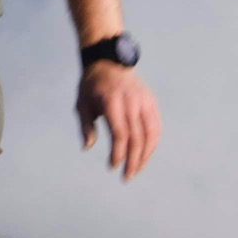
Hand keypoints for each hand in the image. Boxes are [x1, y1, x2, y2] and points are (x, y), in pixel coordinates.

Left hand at [77, 61, 158, 179]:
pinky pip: (155, 126)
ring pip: (151, 133)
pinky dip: (152, 142)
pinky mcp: (151, 101)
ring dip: (145, 155)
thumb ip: (85, 126)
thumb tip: (88, 146)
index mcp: (112, 101)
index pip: (120, 133)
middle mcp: (131, 100)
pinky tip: (145, 155)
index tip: (112, 166)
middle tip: (127, 177)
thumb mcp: (82, 103)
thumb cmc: (91, 86)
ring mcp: (144, 100)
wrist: (108, 61)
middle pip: (137, 136)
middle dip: (133, 160)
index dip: (118, 153)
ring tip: (137, 169)